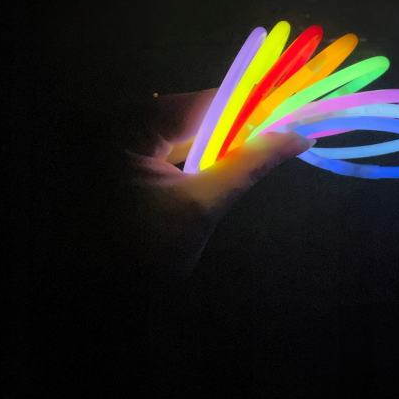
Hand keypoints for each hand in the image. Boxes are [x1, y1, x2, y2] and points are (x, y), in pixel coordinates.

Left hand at [119, 89, 312, 277]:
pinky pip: (169, 144)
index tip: (286, 115)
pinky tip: (223, 159)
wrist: (102, 295)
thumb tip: (297, 137)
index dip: (247, 108)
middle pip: (192, 113)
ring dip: (219, 138)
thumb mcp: (203, 205)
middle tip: (278, 133)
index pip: (201, 104)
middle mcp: (118, 123)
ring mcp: (118, 142)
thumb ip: (249, 164)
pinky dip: (196, 151)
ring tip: (260, 144)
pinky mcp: (123, 159)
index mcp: (128, 126)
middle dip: (235, 125)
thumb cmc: (146, 252)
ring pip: (183, 128)